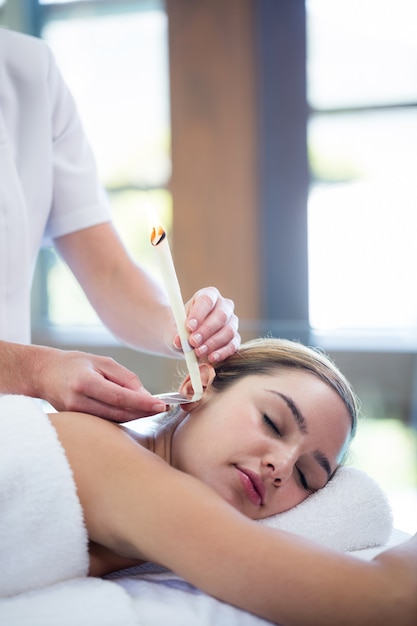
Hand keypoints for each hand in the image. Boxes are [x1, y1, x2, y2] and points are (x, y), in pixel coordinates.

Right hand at [38, 348, 165, 421]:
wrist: (44, 374)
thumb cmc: (75, 364)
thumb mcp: (102, 362)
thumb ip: (125, 378)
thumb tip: (145, 395)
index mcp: (85, 382)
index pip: (120, 397)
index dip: (142, 403)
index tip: (160, 404)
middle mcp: (78, 401)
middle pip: (118, 413)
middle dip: (143, 412)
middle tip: (161, 408)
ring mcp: (75, 415)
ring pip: (113, 421)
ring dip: (134, 416)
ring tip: (150, 409)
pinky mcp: (77, 422)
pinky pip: (105, 422)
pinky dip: (121, 418)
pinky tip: (133, 412)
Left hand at [174, 287, 239, 362]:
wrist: (187, 338)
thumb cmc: (182, 328)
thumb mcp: (175, 328)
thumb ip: (176, 333)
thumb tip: (178, 341)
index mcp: (209, 295)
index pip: (207, 300)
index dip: (199, 313)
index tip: (189, 326)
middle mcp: (224, 306)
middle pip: (221, 315)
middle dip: (206, 330)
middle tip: (193, 341)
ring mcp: (232, 322)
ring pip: (228, 331)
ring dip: (213, 343)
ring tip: (198, 351)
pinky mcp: (235, 338)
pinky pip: (233, 345)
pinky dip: (222, 352)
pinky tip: (212, 358)